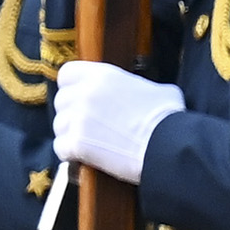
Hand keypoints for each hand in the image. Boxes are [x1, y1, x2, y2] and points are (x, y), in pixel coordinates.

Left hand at [53, 56, 182, 183]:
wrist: (169, 147)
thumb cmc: (168, 118)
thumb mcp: (156, 89)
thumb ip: (132, 85)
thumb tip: (132, 90)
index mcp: (102, 75)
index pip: (67, 73)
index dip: (72, 86)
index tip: (79, 96)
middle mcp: (85, 94)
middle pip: (61, 101)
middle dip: (72, 113)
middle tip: (91, 124)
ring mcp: (78, 119)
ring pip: (59, 125)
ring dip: (71, 134)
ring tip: (94, 141)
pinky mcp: (75, 143)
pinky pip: (60, 147)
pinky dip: (71, 154)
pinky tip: (89, 155)